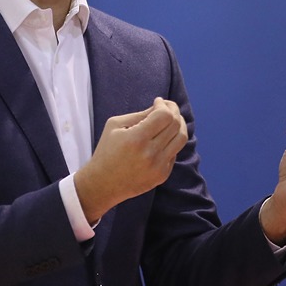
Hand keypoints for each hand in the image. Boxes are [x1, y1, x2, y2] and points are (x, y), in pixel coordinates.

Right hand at [74, 97, 188, 222]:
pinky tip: (161, 139)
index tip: (158, 101)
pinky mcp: (162, 175)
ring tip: (172, 119)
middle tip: (167, 107)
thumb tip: (158, 107)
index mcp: (136, 139)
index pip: (164, 116)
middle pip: (175, 125)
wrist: (103, 184)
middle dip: (174, 111)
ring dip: (179, 124)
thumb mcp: (114, 126)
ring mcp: (159, 166)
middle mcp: (150, 153)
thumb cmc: (106, 151)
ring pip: (181, 138)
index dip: (165, 105)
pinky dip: (171, 142)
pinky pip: (175, 152)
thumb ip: (138, 115)